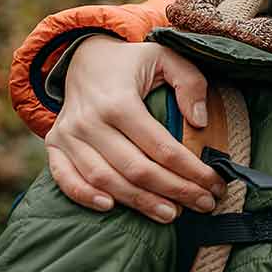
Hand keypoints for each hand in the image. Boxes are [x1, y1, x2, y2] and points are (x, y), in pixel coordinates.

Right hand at [45, 36, 225, 222]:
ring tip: (171, 214)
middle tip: (204, 205)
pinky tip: (110, 208)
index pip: (162, 148)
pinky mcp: (55, 144)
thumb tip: (200, 122)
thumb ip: (190, 83)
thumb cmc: (132, 62)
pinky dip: (83, 196)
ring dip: (140, 202)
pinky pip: (64, 178)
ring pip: (105, 180)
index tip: (216, 184)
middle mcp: (90, 121)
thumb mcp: (167, 57)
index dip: (192, 171)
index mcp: (119, 101)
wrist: (84, 56)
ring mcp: (68, 135)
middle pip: (137, 169)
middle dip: (175, 191)